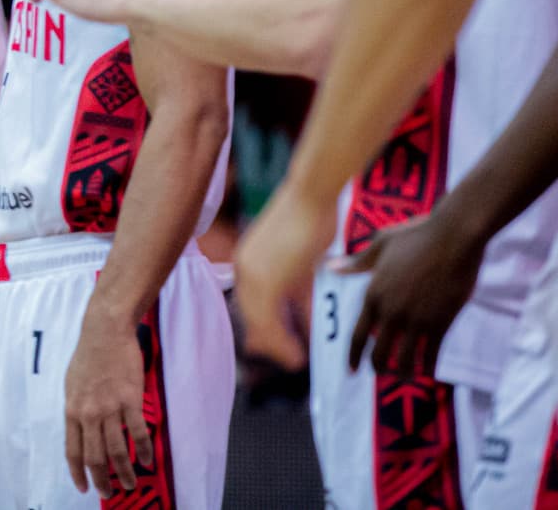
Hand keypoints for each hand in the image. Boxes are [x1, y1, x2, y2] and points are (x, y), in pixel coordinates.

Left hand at [64, 310, 153, 495]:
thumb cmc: (88, 357)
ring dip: (124, 472)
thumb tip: (79, 431)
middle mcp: (88, 413)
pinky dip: (143, 451)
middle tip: (110, 493)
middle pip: (95, 456)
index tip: (84, 488)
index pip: (72, 451)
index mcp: (72, 410)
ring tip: (130, 483)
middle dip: (102, 479)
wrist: (104, 332)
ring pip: (117, 451)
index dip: (78, 473)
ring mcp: (109, 407)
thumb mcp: (72, 385)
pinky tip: (148, 461)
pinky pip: (138, 433)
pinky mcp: (130, 400)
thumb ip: (77, 410)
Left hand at [234, 182, 335, 368]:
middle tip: (286, 358)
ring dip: (277, 346)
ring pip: (259, 322)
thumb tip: (307, 315)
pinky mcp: (266, 280)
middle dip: (268, 341)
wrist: (312, 195)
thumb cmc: (312, 219)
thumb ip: (300, 290)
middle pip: (250, 315)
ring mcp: (251, 274)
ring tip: (293, 362)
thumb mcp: (303, 262)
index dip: (263, 326)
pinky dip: (283, 342)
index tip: (274, 344)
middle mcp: (244, 268)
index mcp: (249, 261)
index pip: (250, 303)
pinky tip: (297, 355)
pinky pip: (270, 321)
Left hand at [339, 214, 485, 375]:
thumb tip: (331, 267)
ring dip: (404, 372)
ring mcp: (416, 319)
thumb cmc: (416, 236)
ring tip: (406, 378)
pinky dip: (429, 367)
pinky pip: (432, 354)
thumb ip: (357, 262)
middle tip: (380, 374)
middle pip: (379, 353)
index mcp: (373, 295)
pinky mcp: (441, 322)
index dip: (353, 356)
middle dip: (378, 368)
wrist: (453, 238)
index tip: (351, 371)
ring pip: (405, 359)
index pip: (357, 335)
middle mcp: (391, 312)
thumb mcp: (380, 246)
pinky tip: (429, 373)